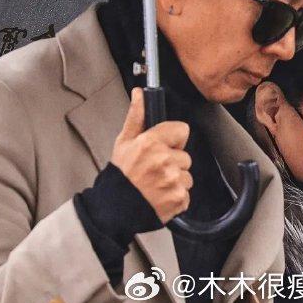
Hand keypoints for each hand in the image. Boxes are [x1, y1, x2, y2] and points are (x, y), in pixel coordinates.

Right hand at [111, 87, 192, 222]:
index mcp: (151, 143)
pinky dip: (176, 197)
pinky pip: (186, 194)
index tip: (163, 147)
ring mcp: (173, 181)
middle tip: (155, 171)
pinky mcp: (179, 199)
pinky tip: (161, 197)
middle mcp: (164, 160)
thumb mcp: (124, 142)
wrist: (115, 209)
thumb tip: (139, 93)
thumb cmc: (120, 176)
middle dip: (174, 163)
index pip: (182, 130)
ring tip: (157, 185)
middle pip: (185, 156)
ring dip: (176, 181)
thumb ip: (136, 117)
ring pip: (187, 176)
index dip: (173, 140)